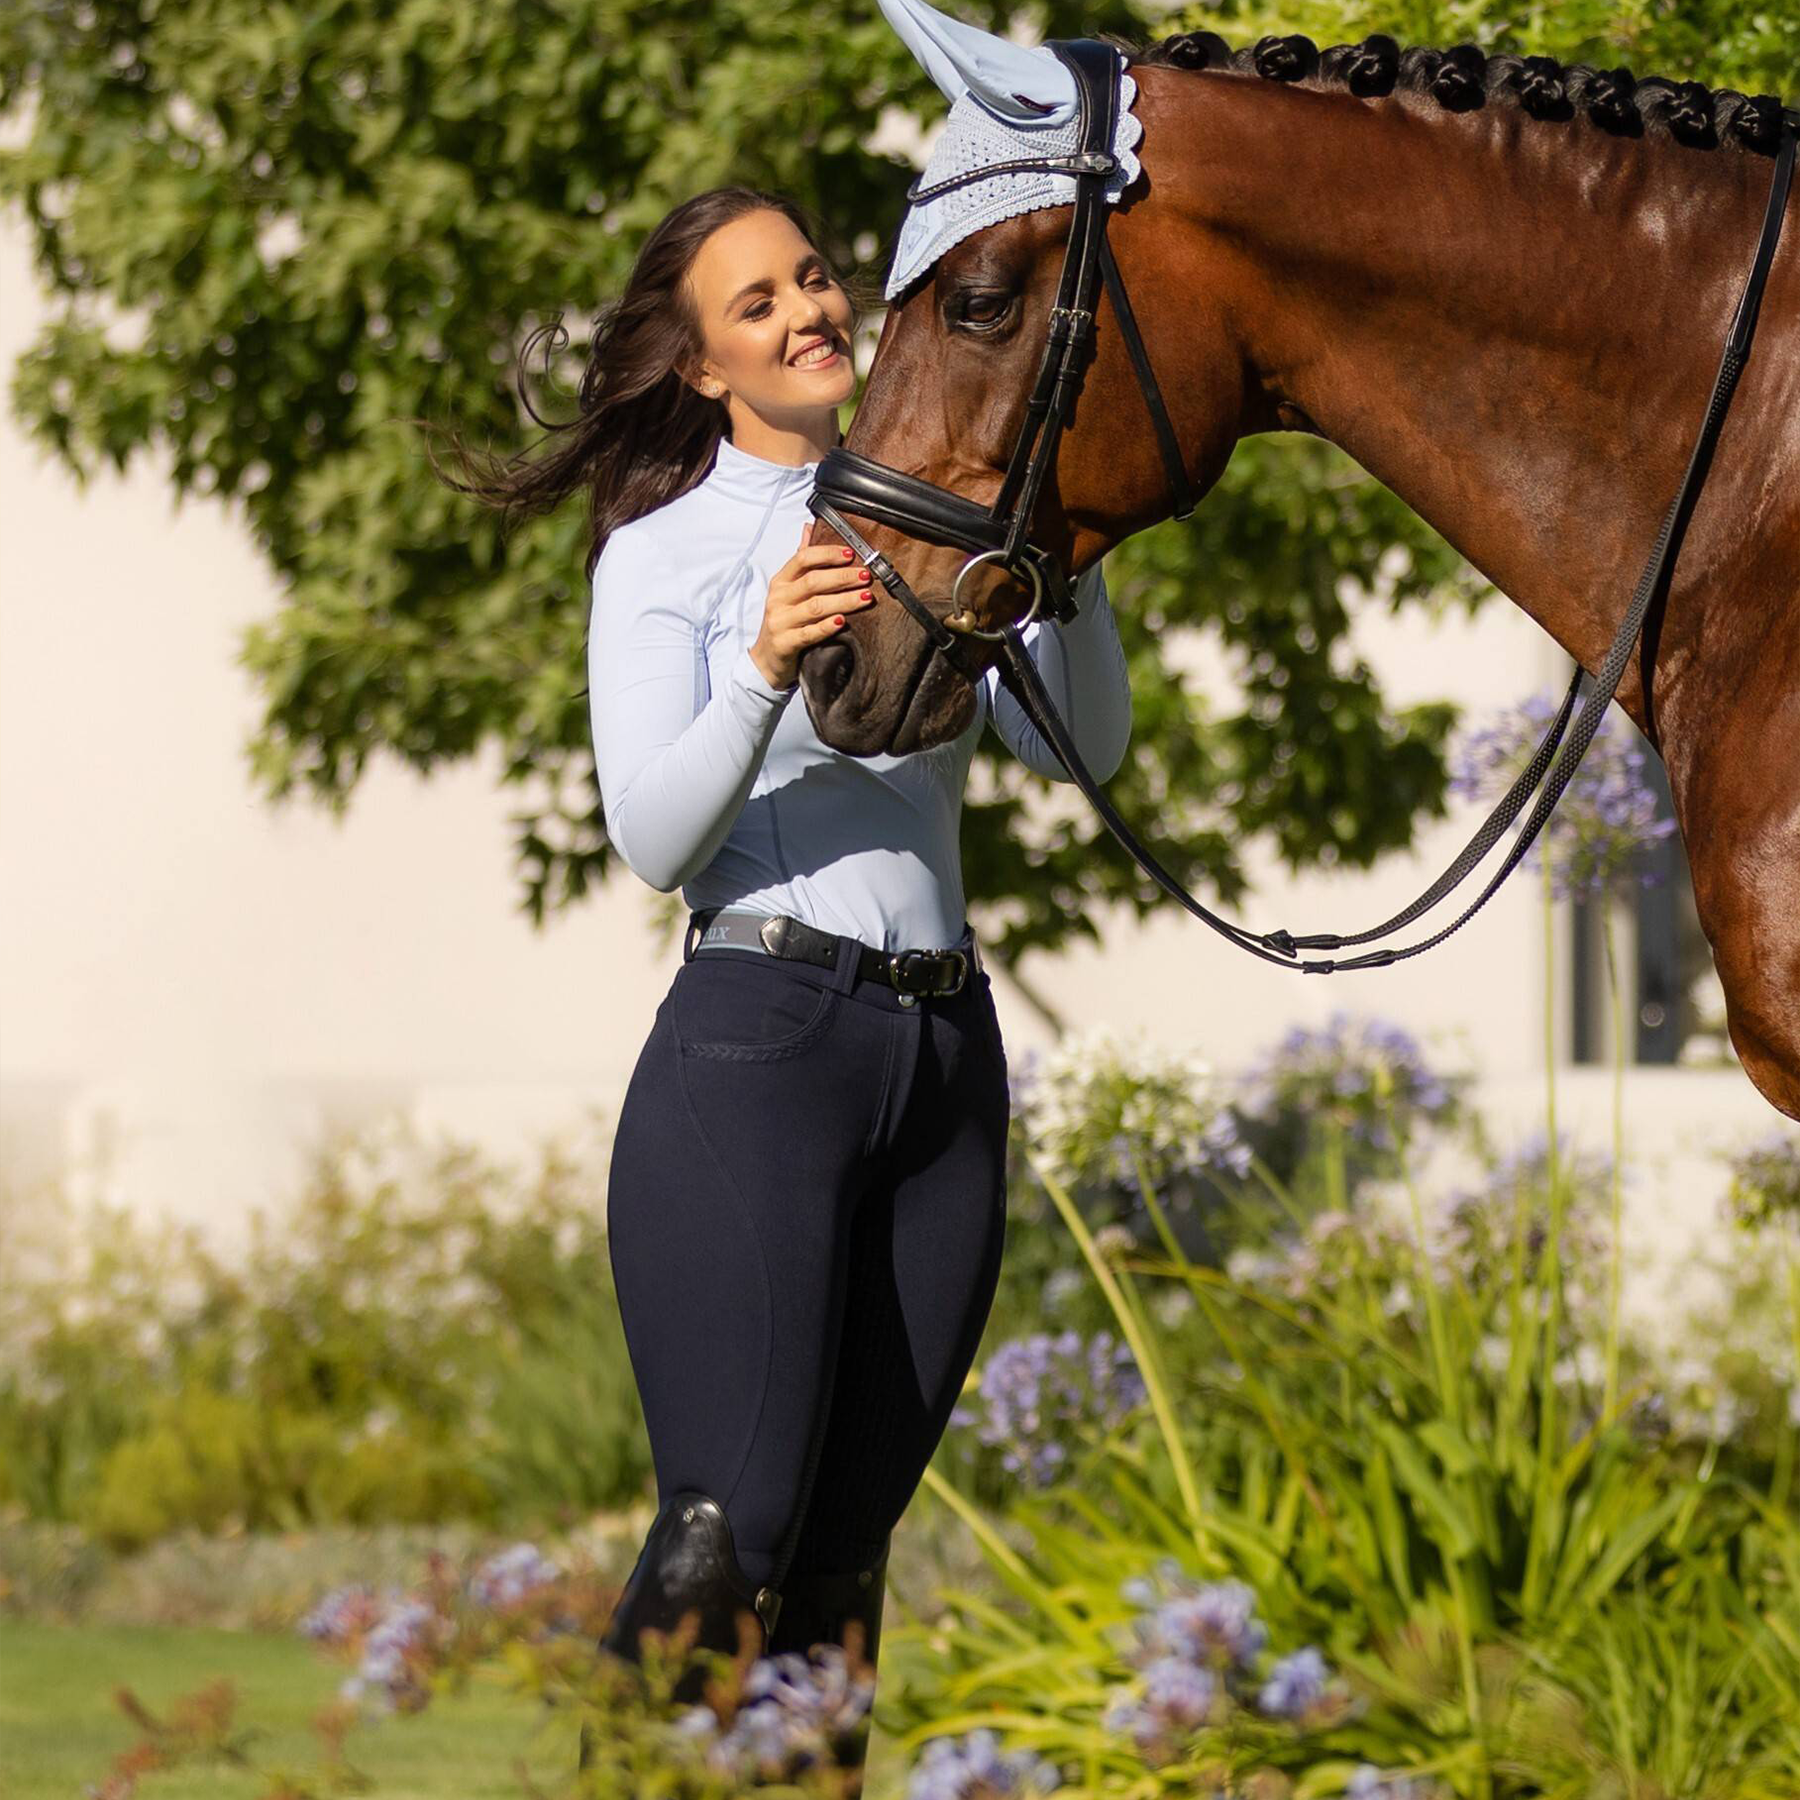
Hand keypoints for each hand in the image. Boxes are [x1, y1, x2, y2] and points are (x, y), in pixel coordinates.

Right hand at [750, 521, 875, 689]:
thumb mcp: (788, 591)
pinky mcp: (785, 643)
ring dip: (844, 600)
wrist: (766, 660)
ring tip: (865, 597)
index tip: (851, 553)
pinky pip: (809, 633)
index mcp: (780, 582)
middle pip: (812, 582)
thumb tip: (809, 528)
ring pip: (815, 607)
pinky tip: (843, 621)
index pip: (802, 559)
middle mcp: (778, 599)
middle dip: (843, 577)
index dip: (827, 554)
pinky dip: (827, 626)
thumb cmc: (784, 621)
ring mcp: (780, 622)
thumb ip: (800, 562)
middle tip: (866, 576)